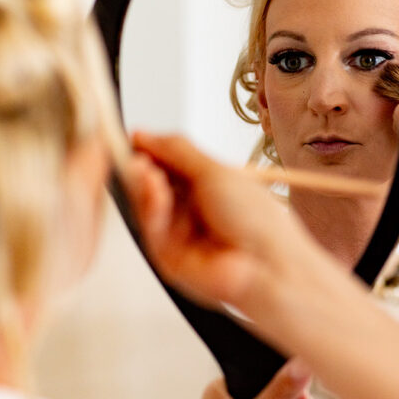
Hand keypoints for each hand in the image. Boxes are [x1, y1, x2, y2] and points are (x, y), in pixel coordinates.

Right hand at [126, 132, 319, 316]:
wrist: (266, 263)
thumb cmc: (257, 220)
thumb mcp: (215, 171)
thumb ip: (177, 151)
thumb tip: (146, 135)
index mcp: (205, 185)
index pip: (166, 163)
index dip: (149, 151)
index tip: (133, 137)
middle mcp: (190, 208)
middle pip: (151, 185)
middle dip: (142, 167)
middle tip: (135, 153)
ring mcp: (178, 233)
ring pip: (147, 206)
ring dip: (144, 184)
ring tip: (147, 170)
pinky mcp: (167, 257)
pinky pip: (150, 228)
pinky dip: (150, 206)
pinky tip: (155, 189)